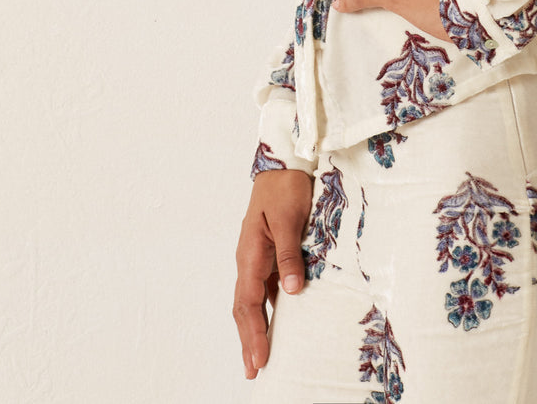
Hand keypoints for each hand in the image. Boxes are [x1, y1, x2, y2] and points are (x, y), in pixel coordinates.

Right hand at [232, 169, 313, 379]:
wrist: (283, 164)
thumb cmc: (285, 188)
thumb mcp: (288, 219)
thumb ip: (289, 254)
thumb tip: (292, 291)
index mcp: (250, 254)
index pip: (249, 303)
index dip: (253, 333)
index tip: (259, 359)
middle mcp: (250, 260)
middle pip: (245, 308)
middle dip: (248, 340)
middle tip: (253, 372)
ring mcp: (258, 258)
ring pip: (253, 301)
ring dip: (255, 329)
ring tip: (259, 358)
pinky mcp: (269, 254)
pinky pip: (265, 288)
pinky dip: (267, 310)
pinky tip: (277, 324)